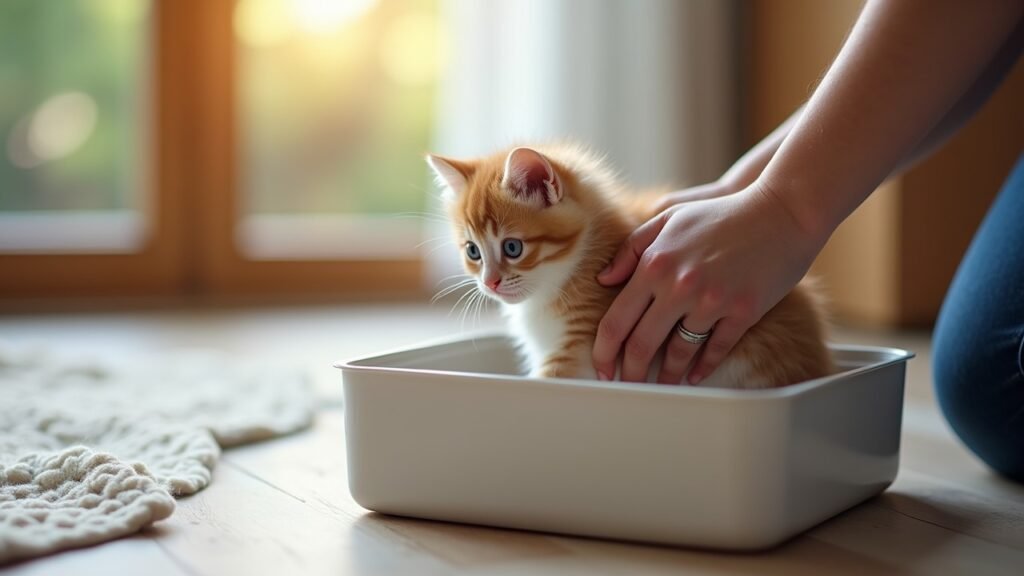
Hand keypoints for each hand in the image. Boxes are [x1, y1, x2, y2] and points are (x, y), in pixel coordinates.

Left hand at [592, 181, 824, 383]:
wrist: (782, 211)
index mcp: (655, 264)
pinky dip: (702, 367)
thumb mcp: (668, 219)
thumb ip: (632, 248)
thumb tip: (604, 279)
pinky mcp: (743, 312)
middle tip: (625, 386)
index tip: (600, 367)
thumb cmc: (721, 213)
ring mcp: (713, 301)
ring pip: (679, 352)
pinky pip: (715, 349)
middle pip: (642, 345)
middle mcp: (679, 286)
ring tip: (661, 385)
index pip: (616, 320)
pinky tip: (693, 376)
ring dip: (667, 375)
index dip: (604, 350)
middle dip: (629, 372)